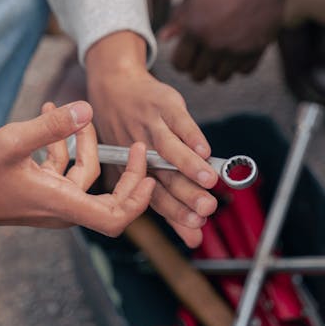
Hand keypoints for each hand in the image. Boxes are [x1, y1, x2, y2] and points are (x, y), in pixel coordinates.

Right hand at [0, 101, 154, 236]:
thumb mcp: (15, 141)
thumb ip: (52, 125)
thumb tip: (87, 108)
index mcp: (63, 203)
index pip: (115, 218)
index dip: (138, 201)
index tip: (150, 177)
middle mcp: (63, 207)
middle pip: (110, 197)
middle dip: (125, 169)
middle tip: (136, 144)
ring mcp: (52, 201)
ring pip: (84, 175)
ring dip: (83, 144)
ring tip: (64, 109)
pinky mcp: (42, 193)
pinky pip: (64, 172)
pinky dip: (62, 147)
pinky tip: (48, 115)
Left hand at [85, 35, 218, 246]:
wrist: (114, 86)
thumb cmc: (131, 134)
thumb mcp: (140, 169)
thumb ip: (170, 203)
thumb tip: (195, 239)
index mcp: (134, 171)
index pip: (156, 198)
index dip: (176, 213)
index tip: (197, 228)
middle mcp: (140, 152)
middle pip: (164, 177)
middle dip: (186, 194)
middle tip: (206, 209)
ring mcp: (150, 127)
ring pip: (168, 150)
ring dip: (188, 165)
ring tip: (210, 180)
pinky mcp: (162, 105)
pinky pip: (177, 121)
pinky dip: (191, 135)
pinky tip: (205, 149)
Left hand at [160, 0, 292, 80]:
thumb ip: (179, 18)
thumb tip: (164, 38)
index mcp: (194, 27)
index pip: (180, 64)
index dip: (181, 61)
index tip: (187, 54)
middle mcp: (215, 42)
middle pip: (199, 75)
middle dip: (198, 67)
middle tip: (202, 56)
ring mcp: (237, 48)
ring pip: (221, 78)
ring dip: (218, 68)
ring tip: (219, 55)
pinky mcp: (258, 49)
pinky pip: (243, 71)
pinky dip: (239, 65)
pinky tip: (237, 51)